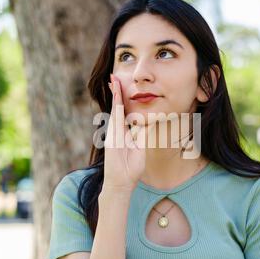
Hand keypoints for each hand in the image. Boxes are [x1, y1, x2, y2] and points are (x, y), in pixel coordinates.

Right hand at [102, 74, 148, 191]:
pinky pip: (115, 117)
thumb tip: (146, 122)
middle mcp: (117, 130)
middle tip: (114, 77)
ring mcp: (113, 132)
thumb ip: (141, 135)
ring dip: (114, 93)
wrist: (121, 181)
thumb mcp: (140, 148)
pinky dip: (116, 104)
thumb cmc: (131, 168)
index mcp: (123, 132)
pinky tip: (117, 93)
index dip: (123, 99)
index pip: (124, 112)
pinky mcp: (113, 136)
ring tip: (114, 79)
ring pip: (115, 108)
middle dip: (116, 91)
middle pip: (117, 106)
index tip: (122, 87)